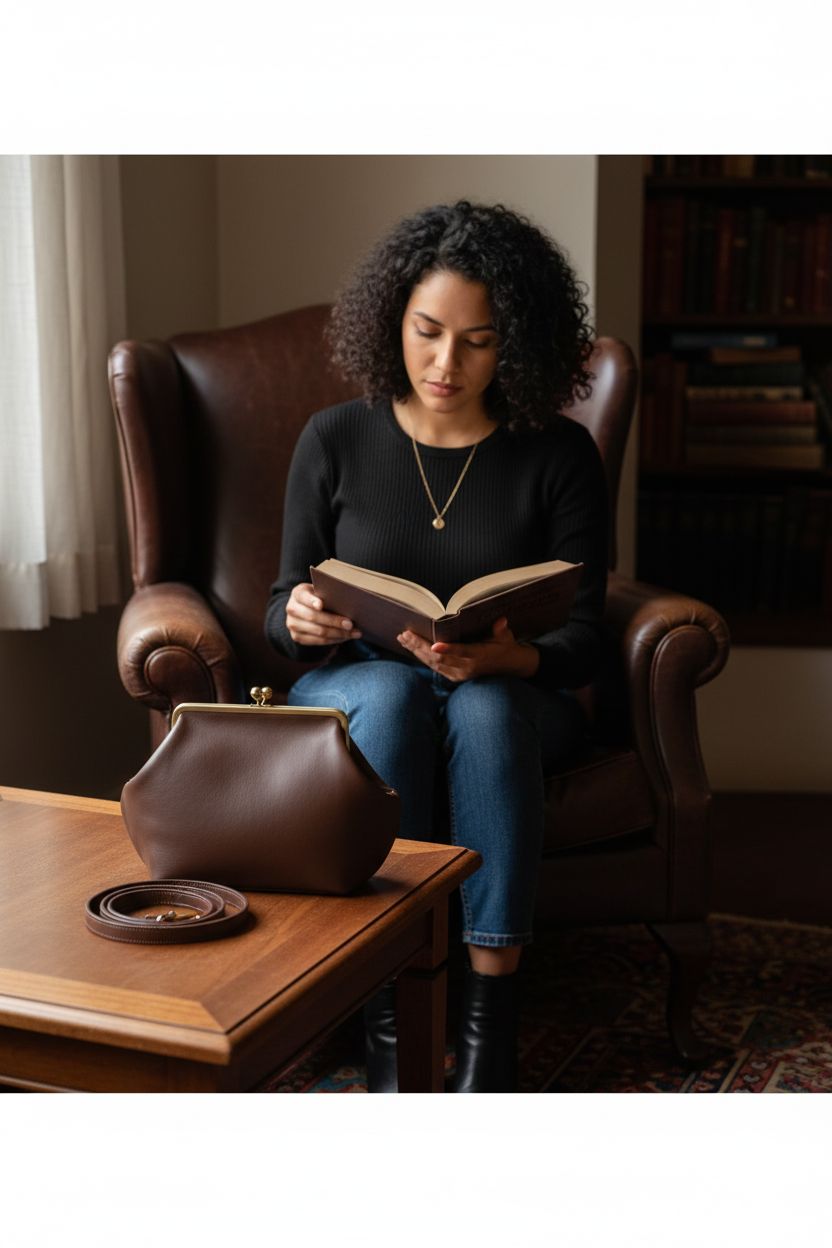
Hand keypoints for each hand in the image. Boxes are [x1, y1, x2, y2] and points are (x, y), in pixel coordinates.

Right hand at [285, 583, 361, 645]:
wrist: (303, 609)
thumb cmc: (318, 597)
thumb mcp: (321, 591)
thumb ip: (329, 594)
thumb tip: (349, 603)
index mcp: (297, 593)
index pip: (304, 597)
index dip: (312, 601)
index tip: (321, 605)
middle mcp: (292, 608)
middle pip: (313, 617)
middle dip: (334, 621)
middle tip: (350, 624)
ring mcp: (292, 624)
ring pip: (318, 632)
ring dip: (338, 634)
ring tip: (354, 633)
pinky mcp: (297, 637)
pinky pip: (318, 641)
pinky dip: (334, 640)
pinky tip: (345, 637)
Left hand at [396, 617, 539, 681]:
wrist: (509, 667)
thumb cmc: (505, 647)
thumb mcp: (506, 638)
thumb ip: (501, 631)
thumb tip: (501, 621)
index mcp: (479, 656)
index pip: (461, 653)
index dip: (447, 650)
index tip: (434, 645)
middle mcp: (467, 668)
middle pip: (439, 658)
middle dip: (420, 646)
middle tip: (405, 634)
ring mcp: (459, 674)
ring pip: (433, 664)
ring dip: (416, 651)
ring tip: (403, 639)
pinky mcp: (454, 677)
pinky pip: (435, 667)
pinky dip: (421, 657)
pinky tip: (411, 647)